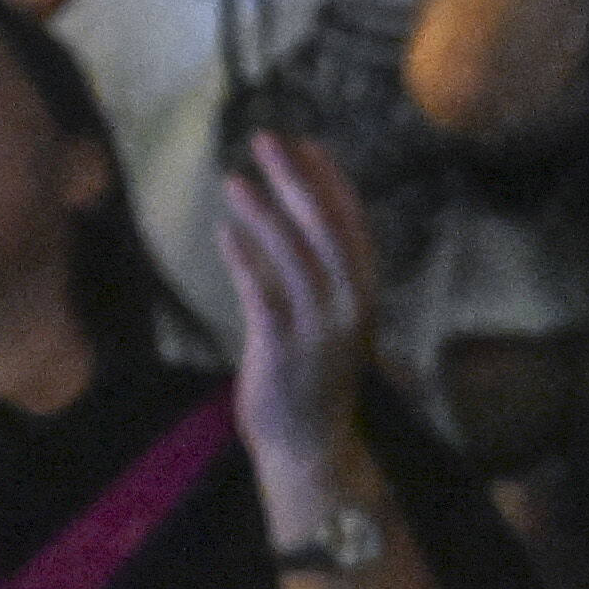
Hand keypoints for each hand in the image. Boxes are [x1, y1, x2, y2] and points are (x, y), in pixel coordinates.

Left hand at [220, 134, 383, 499]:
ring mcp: (318, 330)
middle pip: (325, 230)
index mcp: (363, 293)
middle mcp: (348, 306)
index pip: (351, 224)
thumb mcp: (328, 319)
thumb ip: (316, 273)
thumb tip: (292, 218)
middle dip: (297, 181)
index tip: (305, 143)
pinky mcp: (283, 352)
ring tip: (235, 179)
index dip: (329, 180)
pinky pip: (263, 299)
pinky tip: (225, 233)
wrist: (311, 447)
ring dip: (265, 214)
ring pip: (294, 259)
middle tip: (268, 141)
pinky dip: (245, 263)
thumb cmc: (314, 377)